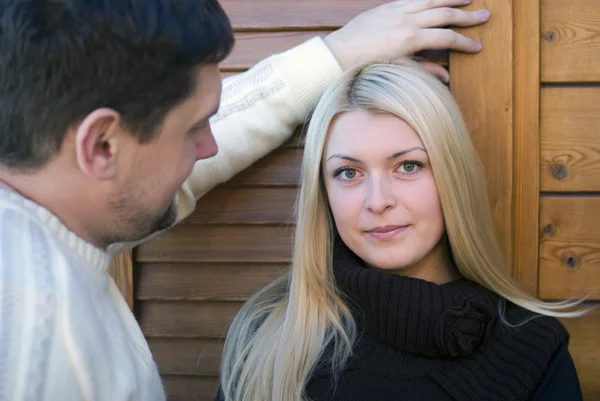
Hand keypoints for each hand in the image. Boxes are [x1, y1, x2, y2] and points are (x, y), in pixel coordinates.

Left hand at [323, 0, 490, 81]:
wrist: (337, 55)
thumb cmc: (365, 68)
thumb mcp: (396, 73)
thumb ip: (423, 72)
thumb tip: (446, 77)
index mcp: (410, 40)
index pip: (446, 39)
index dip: (464, 43)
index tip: (477, 46)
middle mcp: (406, 20)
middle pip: (445, 14)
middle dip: (467, 16)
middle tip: (486, 16)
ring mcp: (396, 10)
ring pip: (431, 0)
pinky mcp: (387, 6)